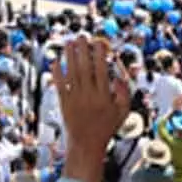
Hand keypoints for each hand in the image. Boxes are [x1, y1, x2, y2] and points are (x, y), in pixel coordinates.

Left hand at [52, 38, 130, 181]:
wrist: (86, 144)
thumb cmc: (106, 127)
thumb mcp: (123, 112)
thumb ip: (124, 93)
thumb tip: (118, 76)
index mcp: (104, 97)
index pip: (101, 70)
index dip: (100, 54)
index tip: (99, 42)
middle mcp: (88, 96)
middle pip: (84, 68)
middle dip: (82, 50)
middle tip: (81, 37)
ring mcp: (74, 99)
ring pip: (71, 73)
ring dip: (69, 56)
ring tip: (68, 43)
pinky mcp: (64, 103)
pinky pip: (59, 84)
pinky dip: (57, 72)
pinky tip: (56, 60)